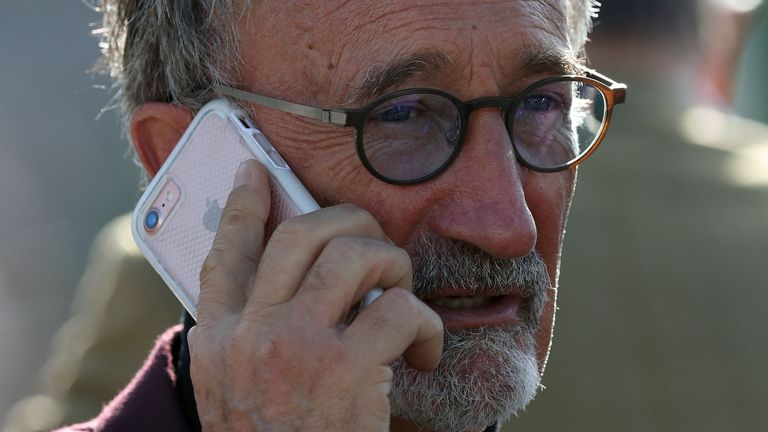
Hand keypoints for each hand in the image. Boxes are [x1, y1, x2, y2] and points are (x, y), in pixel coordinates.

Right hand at [187, 160, 443, 430]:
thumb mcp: (238, 393)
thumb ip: (252, 337)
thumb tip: (296, 285)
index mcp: (219, 341)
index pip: (225, 254)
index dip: (244, 205)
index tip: (256, 172)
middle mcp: (250, 336)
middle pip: (301, 235)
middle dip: (349, 223)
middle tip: (374, 245)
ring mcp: (296, 349)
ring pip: (355, 256)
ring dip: (393, 267)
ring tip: (402, 298)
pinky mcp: (346, 371)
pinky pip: (401, 309)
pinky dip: (427, 327)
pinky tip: (425, 355)